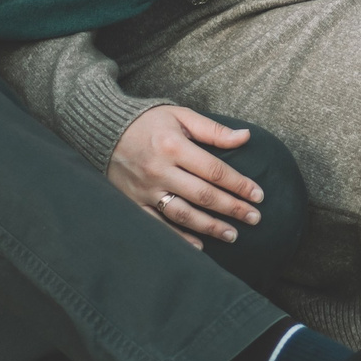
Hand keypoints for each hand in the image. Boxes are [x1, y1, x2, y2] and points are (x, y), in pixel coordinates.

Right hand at [109, 106, 265, 249]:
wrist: (102, 128)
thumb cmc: (148, 121)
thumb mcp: (180, 116)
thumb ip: (213, 130)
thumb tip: (245, 137)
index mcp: (174, 146)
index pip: (215, 171)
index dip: (239, 185)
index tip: (258, 196)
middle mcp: (159, 170)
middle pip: (203, 195)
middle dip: (232, 208)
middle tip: (255, 219)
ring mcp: (145, 189)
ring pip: (183, 214)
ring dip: (210, 227)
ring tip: (233, 235)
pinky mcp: (133, 201)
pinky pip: (158, 224)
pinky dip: (179, 237)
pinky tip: (199, 245)